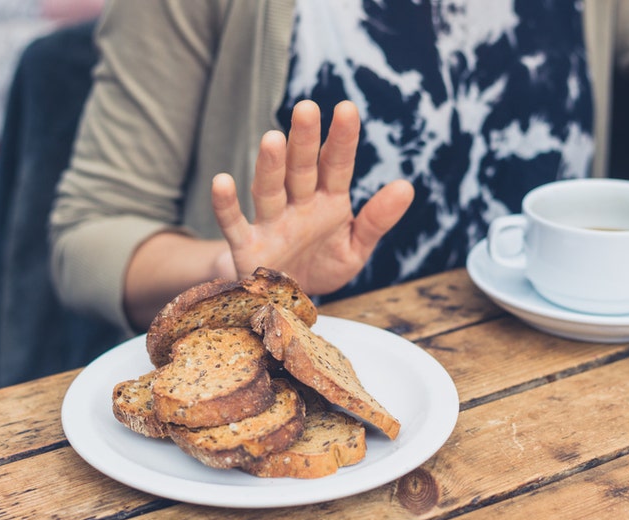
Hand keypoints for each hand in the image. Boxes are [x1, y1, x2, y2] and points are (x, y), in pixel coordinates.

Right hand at [210, 100, 413, 295]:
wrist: (288, 302)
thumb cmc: (322, 265)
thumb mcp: (356, 248)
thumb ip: (377, 219)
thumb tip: (406, 187)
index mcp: (328, 201)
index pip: (336, 165)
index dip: (342, 139)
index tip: (347, 108)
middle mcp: (298, 205)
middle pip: (301, 169)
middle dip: (303, 140)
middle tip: (306, 108)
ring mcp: (271, 224)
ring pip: (269, 190)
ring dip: (270, 166)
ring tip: (272, 139)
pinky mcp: (248, 247)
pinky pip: (234, 224)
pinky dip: (227, 205)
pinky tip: (222, 182)